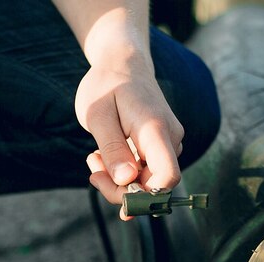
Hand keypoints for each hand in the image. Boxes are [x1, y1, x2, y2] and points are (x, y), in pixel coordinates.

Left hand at [75, 57, 184, 218]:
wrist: (123, 63)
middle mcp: (170, 138)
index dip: (145, 195)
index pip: (167, 176)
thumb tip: (126, 181)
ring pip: (148, 180)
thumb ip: (112, 148)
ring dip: (119, 179)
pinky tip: (105, 155)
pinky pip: (145, 170)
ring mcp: (169, 142)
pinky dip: (124, 171)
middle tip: (93, 173)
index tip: (115, 190)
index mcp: (156, 129)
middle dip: (121, 189)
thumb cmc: (106, 85)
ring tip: (95, 157)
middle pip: (154, 185)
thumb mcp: (97, 115)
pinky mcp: (161, 145)